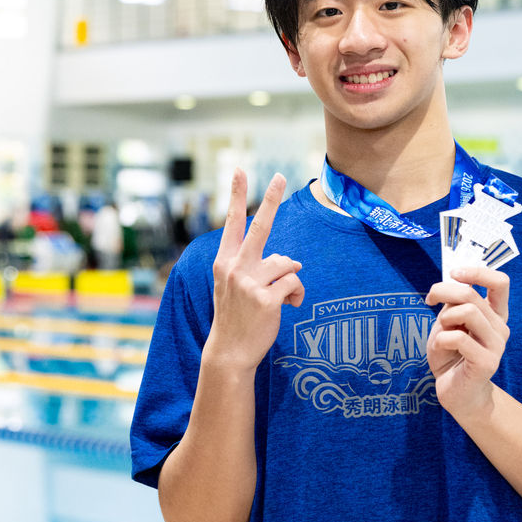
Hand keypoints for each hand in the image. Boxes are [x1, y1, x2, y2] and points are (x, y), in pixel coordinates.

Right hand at [205, 170, 303, 372]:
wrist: (229, 351)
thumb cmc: (236, 316)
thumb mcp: (235, 287)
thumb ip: (255, 267)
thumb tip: (290, 262)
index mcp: (225, 262)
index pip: (232, 223)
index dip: (237, 195)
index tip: (240, 170)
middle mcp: (235, 268)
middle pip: (260, 227)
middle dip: (271, 199)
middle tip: (280, 176)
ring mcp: (250, 284)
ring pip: (287, 263)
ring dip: (291, 281)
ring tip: (281, 298)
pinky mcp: (267, 299)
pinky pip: (294, 284)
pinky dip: (296, 295)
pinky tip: (287, 307)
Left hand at [424, 266, 509, 419]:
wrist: (456, 393)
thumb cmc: (451, 356)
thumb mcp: (448, 323)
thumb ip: (454, 304)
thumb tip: (450, 283)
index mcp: (494, 314)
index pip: (500, 282)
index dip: (477, 271)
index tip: (454, 273)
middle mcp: (500, 327)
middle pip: (472, 294)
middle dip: (443, 291)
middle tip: (430, 300)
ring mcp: (496, 345)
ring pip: (469, 311)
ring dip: (445, 318)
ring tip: (440, 332)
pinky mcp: (487, 361)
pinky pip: (458, 338)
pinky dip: (441, 340)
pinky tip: (440, 349)